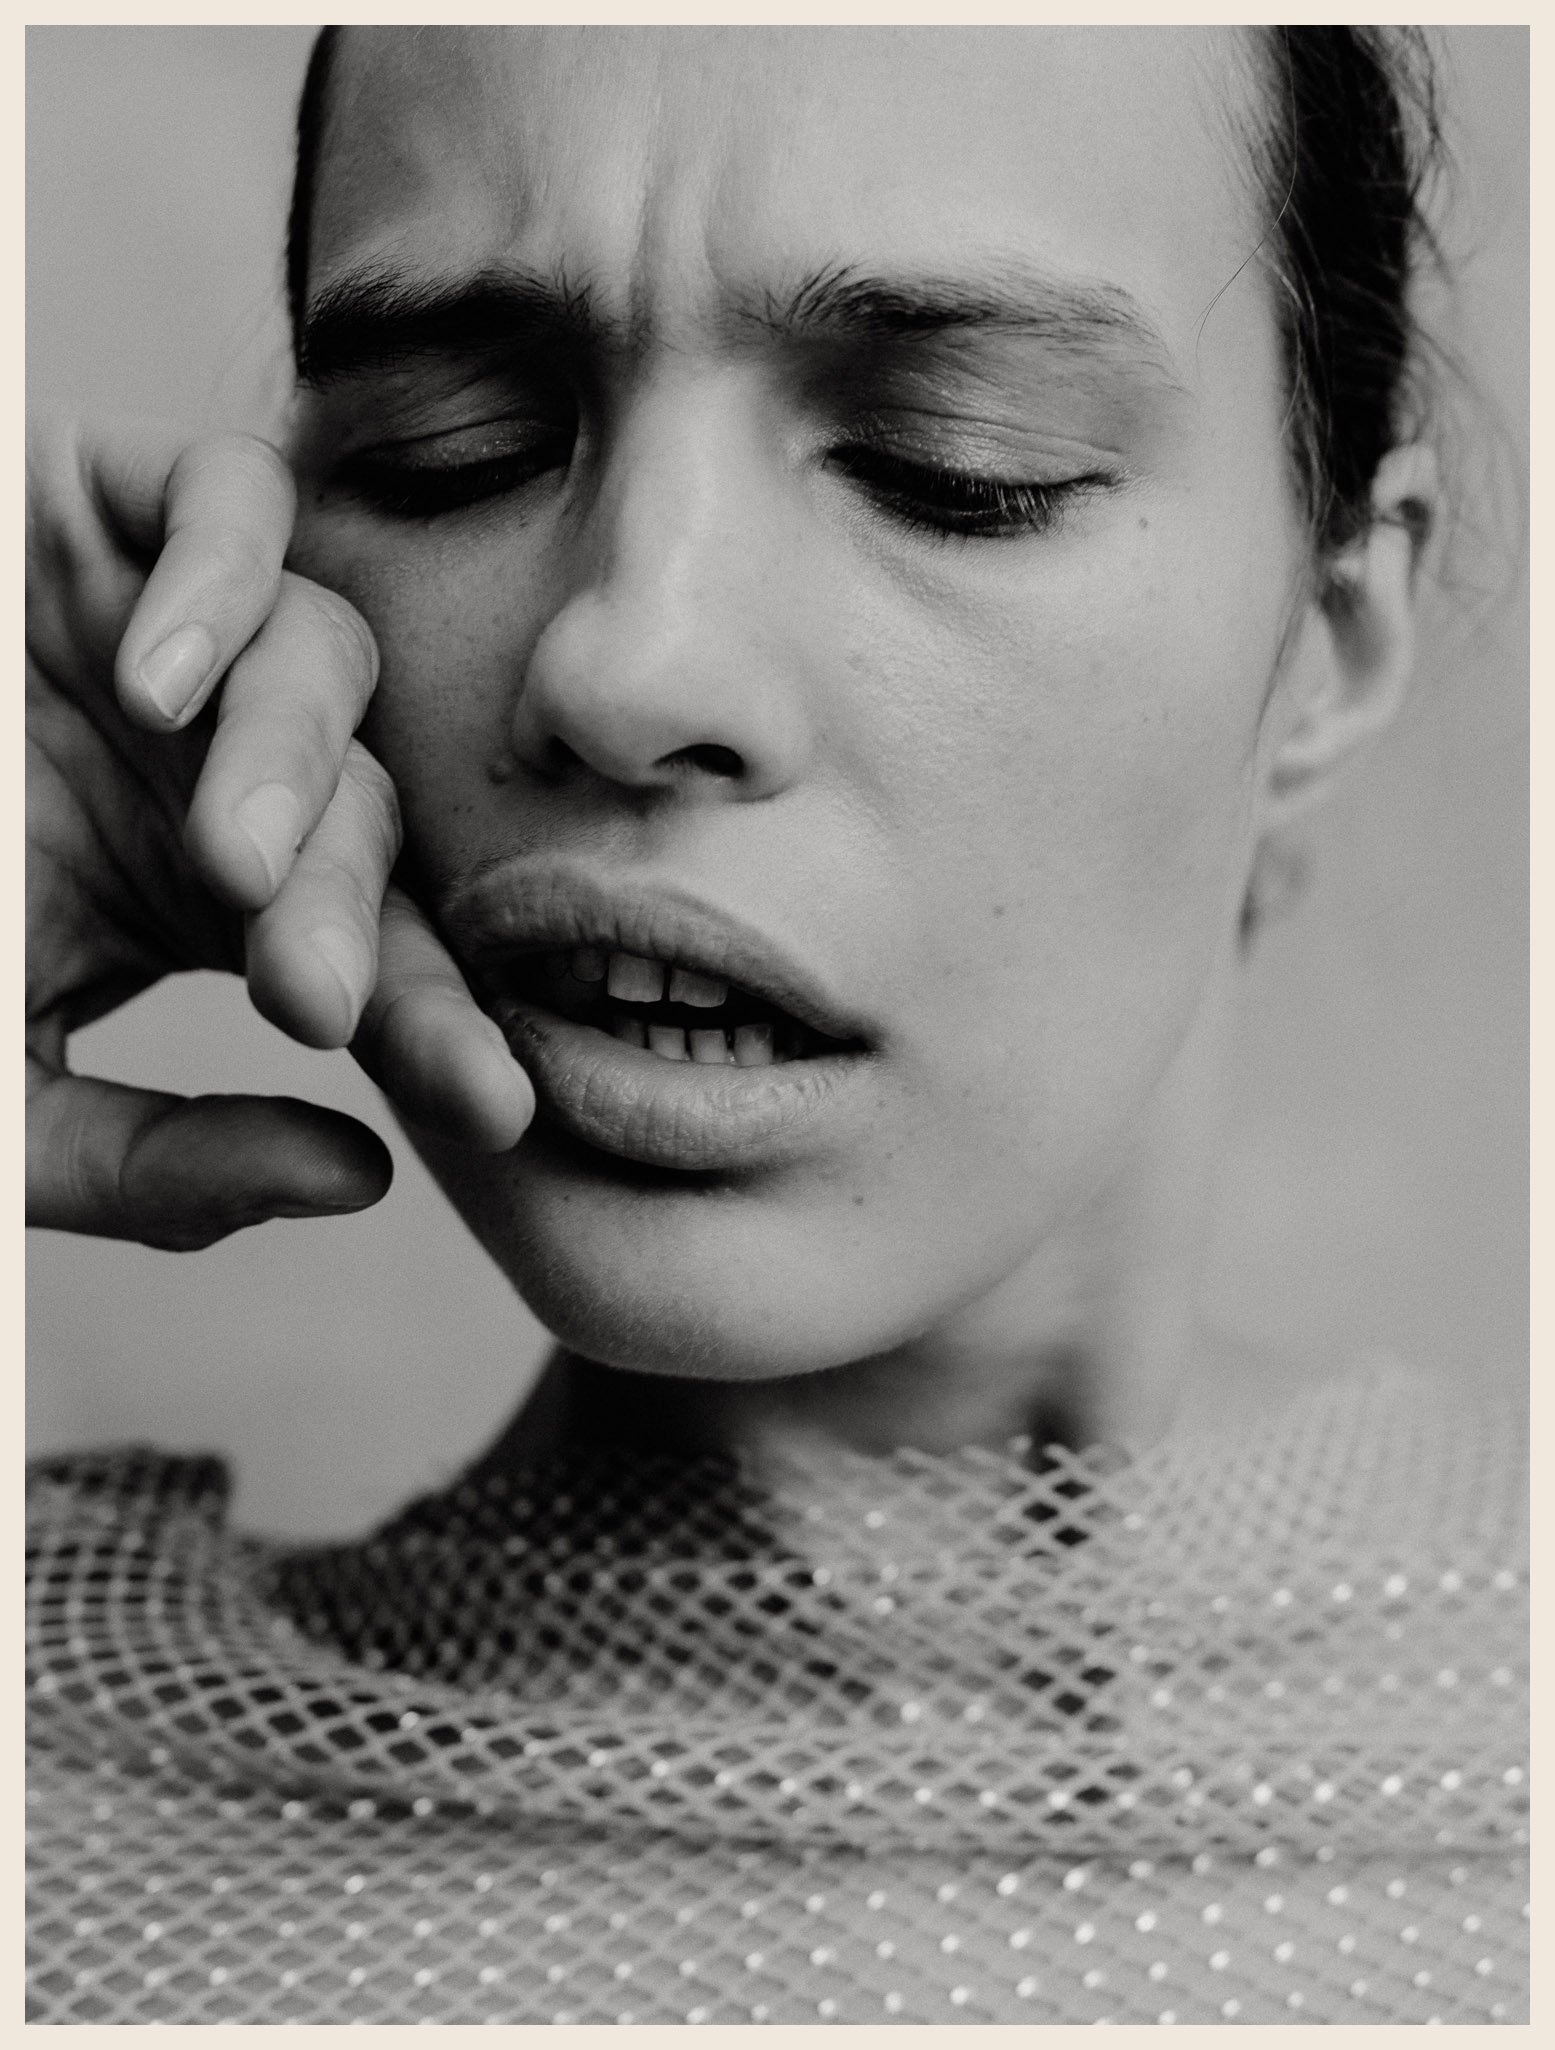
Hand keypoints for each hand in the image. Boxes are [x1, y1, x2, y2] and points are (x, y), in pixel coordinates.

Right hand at [27, 417, 533, 1250]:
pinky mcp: (106, 502)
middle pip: (363, 817)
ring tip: (227, 864)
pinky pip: (231, 499)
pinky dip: (220, 577)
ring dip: (290, 767)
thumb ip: (154, 1162)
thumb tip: (363, 1177)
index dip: (439, 1026)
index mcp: (219, 895)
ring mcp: (174, 627)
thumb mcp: (1, 1092)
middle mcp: (223, 757)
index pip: (373, 953)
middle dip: (347, 914)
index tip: (495, 1110)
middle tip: (310, 997)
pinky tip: (161, 681)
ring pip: (324, 663)